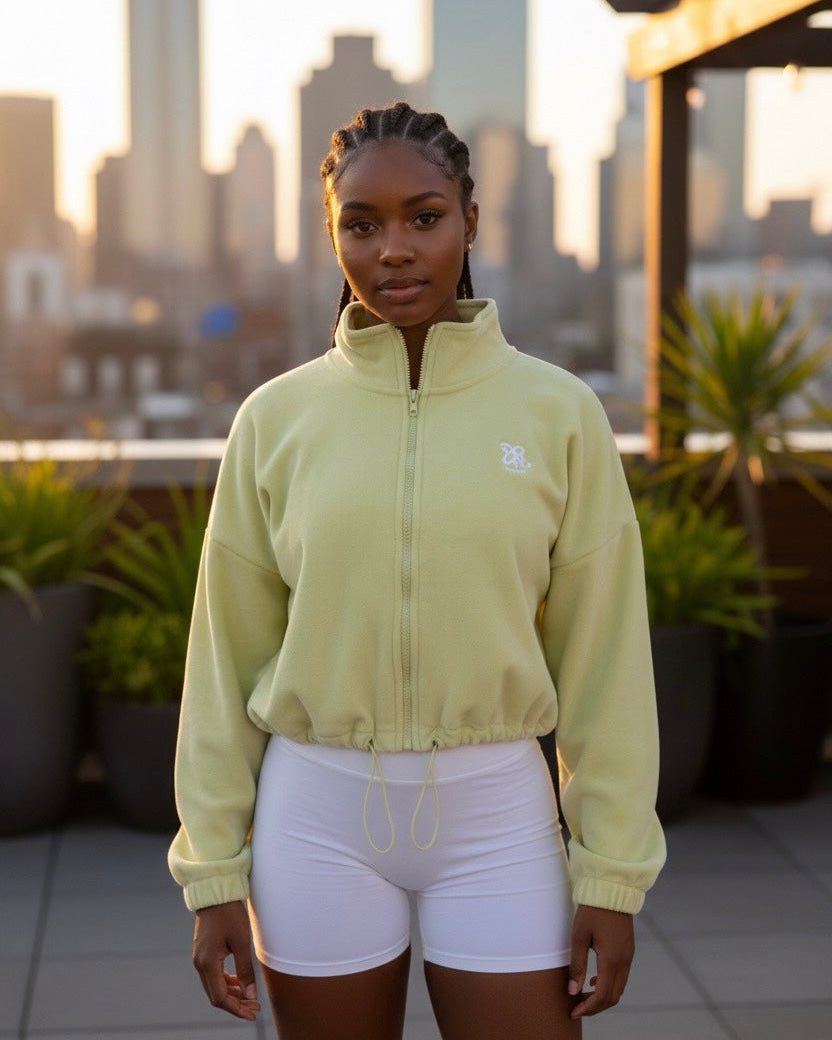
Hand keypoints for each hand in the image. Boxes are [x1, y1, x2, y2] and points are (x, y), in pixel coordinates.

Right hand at [192, 901, 260, 1020]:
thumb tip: (250, 995)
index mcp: (207, 964)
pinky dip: (226, 982)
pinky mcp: (204, 953)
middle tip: (255, 1007)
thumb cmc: (229, 914)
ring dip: (231, 994)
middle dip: (235, 1004)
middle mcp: (200, 964)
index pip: (220, 998)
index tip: (253, 1013)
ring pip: (214, 986)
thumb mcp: (242, 942)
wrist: (216, 893)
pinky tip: (239, 982)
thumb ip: (246, 970)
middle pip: (216, 995)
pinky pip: (214, 975)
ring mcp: (200, 959)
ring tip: (250, 996)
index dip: (237, 1009)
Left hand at [568, 904, 633, 1018]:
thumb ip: (577, 965)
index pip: (602, 995)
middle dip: (596, 1006)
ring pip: (619, 988)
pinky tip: (594, 980)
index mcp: (612, 960)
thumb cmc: (592, 910)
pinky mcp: (628, 950)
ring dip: (603, 996)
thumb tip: (572, 991)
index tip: (573, 1011)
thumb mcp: (579, 936)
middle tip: (577, 1007)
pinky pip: (621, 976)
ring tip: (584, 996)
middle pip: (613, 996)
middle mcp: (624, 961)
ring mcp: (628, 956)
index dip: (588, 1008)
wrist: (612, 889)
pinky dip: (609, 984)